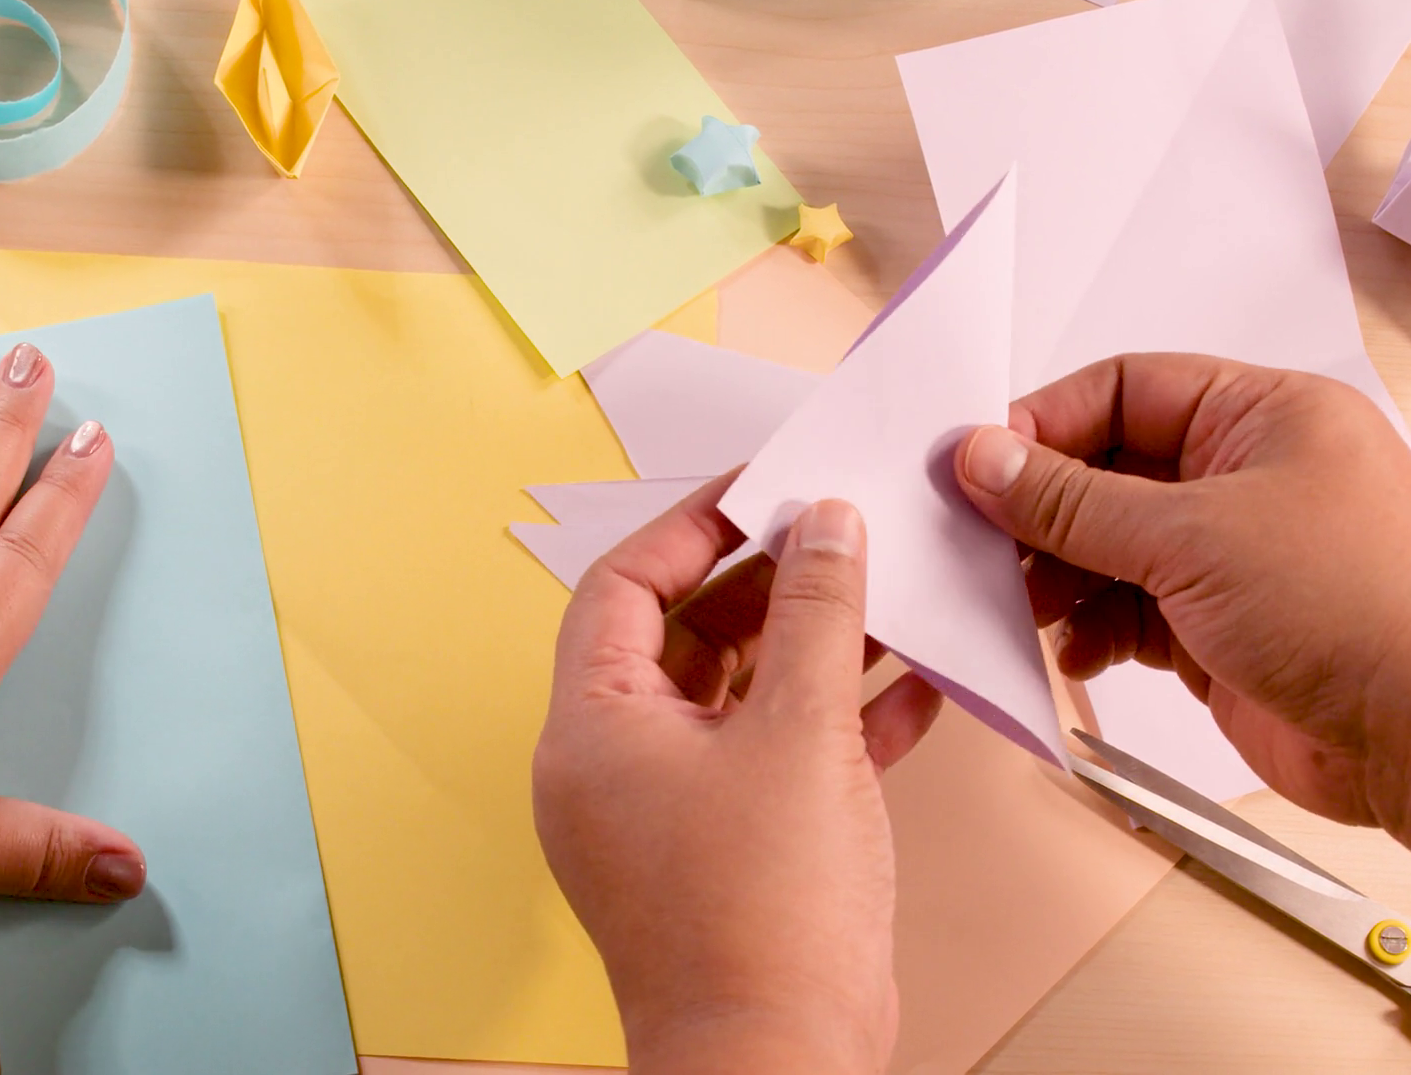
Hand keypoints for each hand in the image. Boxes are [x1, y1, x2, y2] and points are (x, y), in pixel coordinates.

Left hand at [533, 475, 943, 1074]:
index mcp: (593, 726)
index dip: (692, 526)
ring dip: (812, 645)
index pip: (622, 585)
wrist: (781, 1060)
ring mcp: (672, 808)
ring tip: (885, 591)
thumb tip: (824, 525)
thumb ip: (815, 615)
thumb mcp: (798, 734)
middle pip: (683, 633)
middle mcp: (617, 763)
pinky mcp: (731, 848)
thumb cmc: (758, 922)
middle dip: (766, 581)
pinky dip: (836, 717)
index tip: (761, 486)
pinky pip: (776, 754)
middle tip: (836, 531)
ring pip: (738, 693)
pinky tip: (911, 684)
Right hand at [954, 351, 1410, 835]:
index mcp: (1264, 417)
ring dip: (1056, 575)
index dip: (1047, 423)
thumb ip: (1072, 501)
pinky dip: (1088, 629)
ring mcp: (1231, 556)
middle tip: (980, 538)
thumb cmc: (1354, 609)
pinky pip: (1125, 611)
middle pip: (1108, 470)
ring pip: (1108, 546)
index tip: (979, 463)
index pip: (1127, 389)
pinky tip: (1073, 649)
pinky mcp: (1216, 629)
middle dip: (1042, 509)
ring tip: (1021, 602)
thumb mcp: (1191, 536)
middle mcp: (1247, 478)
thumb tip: (985, 458)